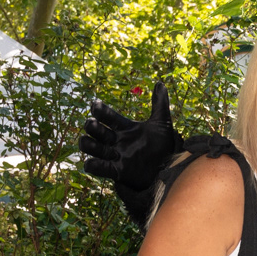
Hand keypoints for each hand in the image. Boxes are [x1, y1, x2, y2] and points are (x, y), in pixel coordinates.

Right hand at [80, 81, 183, 227]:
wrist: (169, 170)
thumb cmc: (164, 147)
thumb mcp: (162, 124)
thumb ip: (160, 104)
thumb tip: (160, 83)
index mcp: (123, 127)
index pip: (106, 115)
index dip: (99, 109)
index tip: (96, 105)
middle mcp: (115, 140)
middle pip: (94, 129)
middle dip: (91, 126)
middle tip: (93, 124)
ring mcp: (114, 156)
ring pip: (90, 147)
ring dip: (87, 144)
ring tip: (90, 142)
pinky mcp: (116, 171)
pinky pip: (97, 168)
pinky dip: (92, 165)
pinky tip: (92, 163)